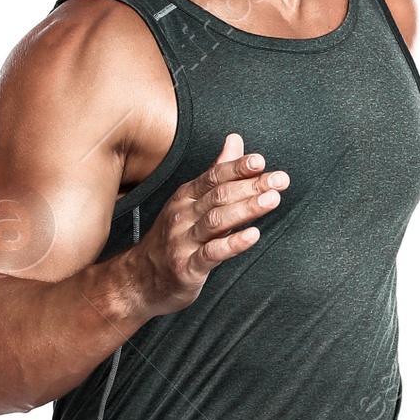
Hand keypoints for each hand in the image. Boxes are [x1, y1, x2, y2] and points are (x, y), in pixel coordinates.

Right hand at [124, 133, 287, 316]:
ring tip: (272, 200)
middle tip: (280, 180)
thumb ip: (217, 172)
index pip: (214, 177)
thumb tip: (235, 139)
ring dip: (246, 209)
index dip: (237, 168)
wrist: (139, 280)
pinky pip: (211, 254)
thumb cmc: (173, 239)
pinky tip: (253, 236)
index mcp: (185, 197)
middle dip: (252, 186)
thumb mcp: (191, 201)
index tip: (260, 161)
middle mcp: (183, 215)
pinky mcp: (187, 267)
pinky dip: (233, 244)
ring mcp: (183, 241)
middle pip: (219, 196)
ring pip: (217, 221)